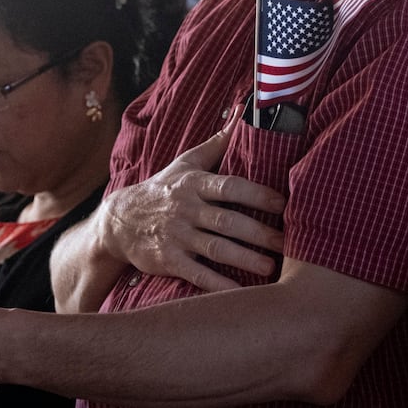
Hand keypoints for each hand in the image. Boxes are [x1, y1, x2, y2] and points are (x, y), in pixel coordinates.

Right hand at [96, 129, 285, 292]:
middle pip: (228, 221)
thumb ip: (217, 144)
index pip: (230, 186)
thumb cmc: (162, 189)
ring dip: (245, 259)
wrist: (119, 221)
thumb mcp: (185, 163)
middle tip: (289, 245)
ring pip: (216, 248)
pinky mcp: (168, 260)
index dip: (258, 195)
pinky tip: (240, 293)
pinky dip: (218, 284)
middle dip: (260, 233)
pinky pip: (197, 274)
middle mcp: (186, 208)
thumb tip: (242, 113)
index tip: (284, 204)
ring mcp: (177, 235)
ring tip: (271, 268)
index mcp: (194, 183)